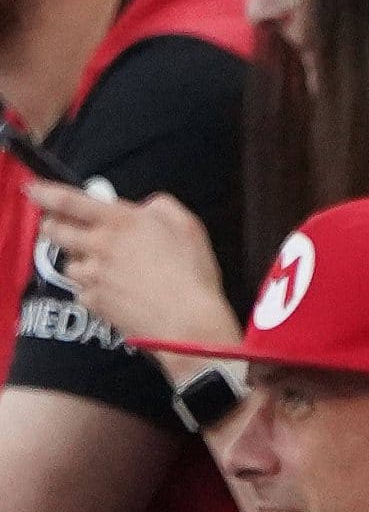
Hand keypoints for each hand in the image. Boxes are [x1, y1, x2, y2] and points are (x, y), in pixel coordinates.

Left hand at [26, 181, 238, 349]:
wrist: (187, 322)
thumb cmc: (192, 274)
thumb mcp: (188, 226)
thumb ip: (162, 207)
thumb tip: (145, 207)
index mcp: (119, 222)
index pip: (68, 200)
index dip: (44, 192)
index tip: (33, 189)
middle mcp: (98, 246)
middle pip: (54, 230)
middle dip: (55, 225)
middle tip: (67, 228)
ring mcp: (92, 276)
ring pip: (68, 263)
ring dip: (79, 261)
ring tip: (103, 268)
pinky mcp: (93, 302)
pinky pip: (82, 291)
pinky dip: (92, 290)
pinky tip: (114, 292)